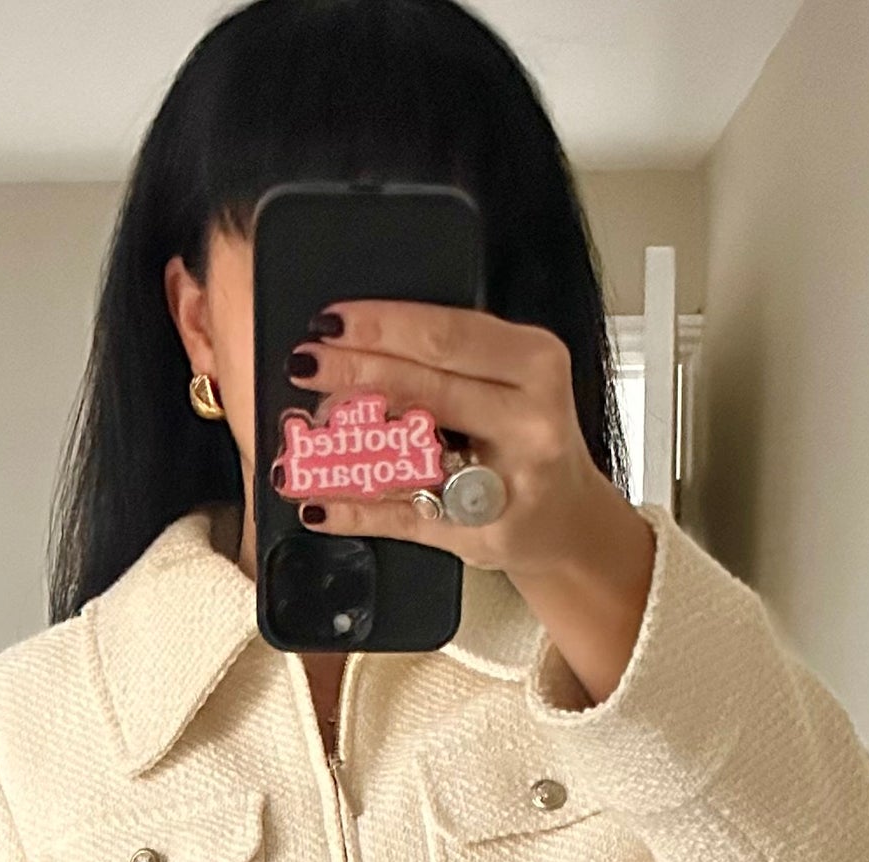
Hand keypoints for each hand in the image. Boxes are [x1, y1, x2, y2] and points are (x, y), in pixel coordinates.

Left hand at [285, 298, 655, 697]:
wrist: (568, 523)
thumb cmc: (530, 437)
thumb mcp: (515, 375)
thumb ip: (454, 354)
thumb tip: (360, 338)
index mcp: (535, 365)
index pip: (445, 336)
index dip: (380, 327)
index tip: (330, 321)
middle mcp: (527, 422)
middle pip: (422, 389)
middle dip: (352, 375)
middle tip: (305, 366)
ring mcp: (503, 483)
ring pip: (408, 457)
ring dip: (343, 447)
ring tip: (300, 435)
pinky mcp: (477, 534)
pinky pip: (402, 518)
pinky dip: (352, 511)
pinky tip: (316, 501)